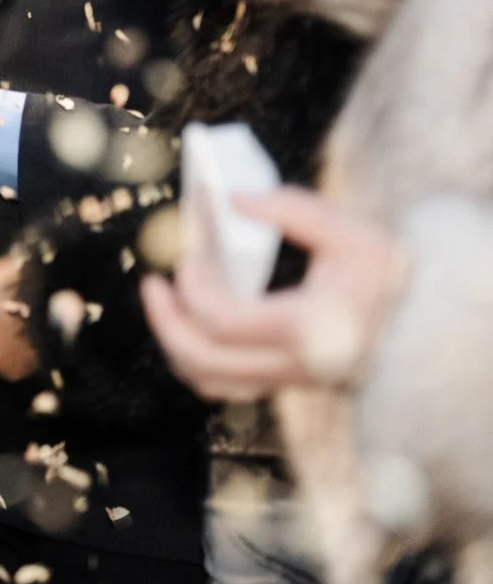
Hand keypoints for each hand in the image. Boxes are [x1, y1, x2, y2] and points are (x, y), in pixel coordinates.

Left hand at [142, 191, 404, 400]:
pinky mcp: (289, 382)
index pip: (221, 321)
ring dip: (177, 345)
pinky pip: (228, 384)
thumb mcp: (355, 235)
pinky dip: (201, 358)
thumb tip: (233, 199)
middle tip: (153, 285)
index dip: (191, 286)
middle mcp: (294, 365)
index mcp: (308, 330)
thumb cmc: (394, 281)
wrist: (431, 330)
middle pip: (202, 362)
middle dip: (165, 322)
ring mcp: (290, 380)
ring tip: (167, 305)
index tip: (188, 255)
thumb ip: (293, 209)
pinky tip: (196, 323)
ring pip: (210, 382)